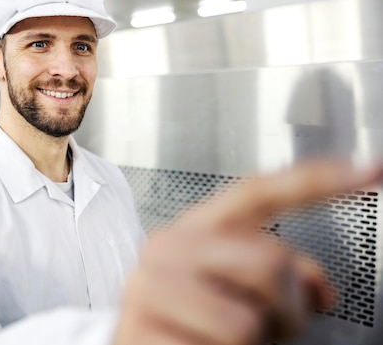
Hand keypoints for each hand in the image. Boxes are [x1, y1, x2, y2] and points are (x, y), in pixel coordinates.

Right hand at [113, 159, 382, 344]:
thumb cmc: (189, 318)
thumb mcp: (233, 288)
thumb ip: (274, 271)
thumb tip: (318, 288)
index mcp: (195, 228)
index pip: (256, 192)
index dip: (316, 180)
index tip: (371, 170)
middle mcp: (168, 246)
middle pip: (269, 262)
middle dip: (287, 309)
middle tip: (268, 329)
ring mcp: (148, 286)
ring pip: (246, 324)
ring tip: (225, 342)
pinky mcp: (138, 330)